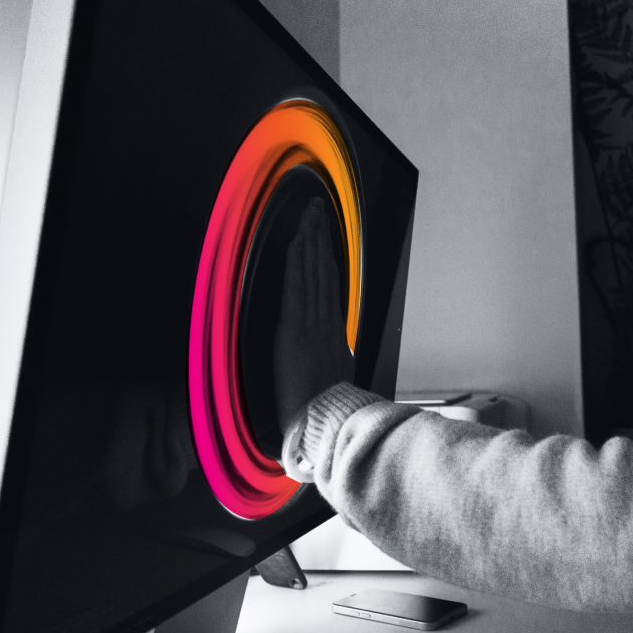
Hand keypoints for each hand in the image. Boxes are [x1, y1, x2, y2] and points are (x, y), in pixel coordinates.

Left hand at [274, 198, 354, 438]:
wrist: (327, 422)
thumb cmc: (329, 408)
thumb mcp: (338, 380)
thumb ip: (334, 362)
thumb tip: (337, 359)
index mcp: (335, 333)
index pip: (330, 286)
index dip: (327, 258)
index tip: (325, 236)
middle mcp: (326, 322)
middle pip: (324, 271)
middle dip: (321, 238)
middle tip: (318, 210)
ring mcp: (312, 323)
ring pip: (312, 273)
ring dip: (310, 241)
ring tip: (309, 216)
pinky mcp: (295, 329)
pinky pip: (296, 288)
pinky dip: (297, 264)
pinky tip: (297, 243)